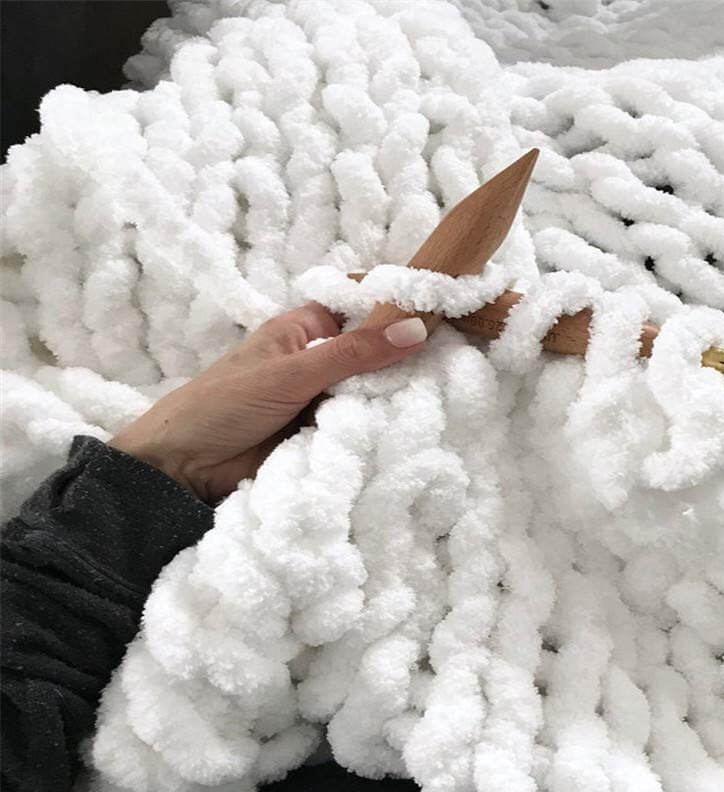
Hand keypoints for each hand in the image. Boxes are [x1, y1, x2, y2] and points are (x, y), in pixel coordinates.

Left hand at [110, 303, 427, 502]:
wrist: (185, 469)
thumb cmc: (225, 404)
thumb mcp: (292, 371)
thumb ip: (354, 353)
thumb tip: (417, 328)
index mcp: (305, 331)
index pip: (360, 309)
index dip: (395, 308)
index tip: (442, 310)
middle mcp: (320, 363)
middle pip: (375, 355)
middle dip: (405, 359)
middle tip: (456, 363)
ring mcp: (326, 403)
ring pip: (373, 395)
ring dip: (397, 399)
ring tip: (447, 398)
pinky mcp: (328, 440)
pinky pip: (364, 429)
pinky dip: (384, 430)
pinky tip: (419, 429)